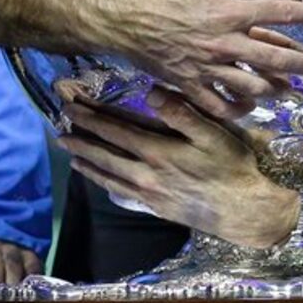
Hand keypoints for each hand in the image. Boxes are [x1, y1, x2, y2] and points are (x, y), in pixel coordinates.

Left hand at [59, 89, 298, 247]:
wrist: (243, 211)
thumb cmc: (232, 167)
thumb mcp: (213, 134)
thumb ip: (181, 113)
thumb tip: (151, 91)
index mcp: (158, 150)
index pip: (116, 129)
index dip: (92, 117)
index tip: (72, 106)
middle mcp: (147, 172)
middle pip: (106, 152)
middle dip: (82, 137)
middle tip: (60, 127)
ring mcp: (149, 192)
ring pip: (109, 174)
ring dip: (87, 160)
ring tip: (69, 151)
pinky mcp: (156, 207)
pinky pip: (121, 193)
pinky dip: (104, 183)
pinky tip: (98, 180)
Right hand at [102, 0, 302, 118]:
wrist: (119, 17)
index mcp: (229, 11)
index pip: (279, 12)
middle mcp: (224, 42)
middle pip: (274, 58)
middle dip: (301, 63)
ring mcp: (207, 66)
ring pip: (252, 86)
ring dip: (274, 89)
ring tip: (287, 88)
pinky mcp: (189, 83)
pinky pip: (218, 104)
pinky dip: (237, 109)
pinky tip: (248, 106)